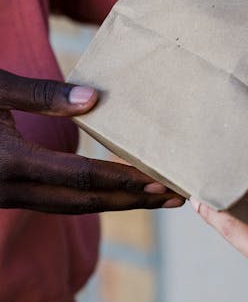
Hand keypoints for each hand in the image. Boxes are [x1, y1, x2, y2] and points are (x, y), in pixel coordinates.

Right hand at [0, 68, 184, 213]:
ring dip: (114, 204)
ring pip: (69, 206)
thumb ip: (41, 95)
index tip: (161, 180)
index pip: (81, 176)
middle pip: (83, 202)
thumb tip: (94, 98)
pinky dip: (88, 198)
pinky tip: (113, 191)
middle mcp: (9, 188)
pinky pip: (55, 202)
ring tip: (156, 197)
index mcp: (12, 161)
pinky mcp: (6, 194)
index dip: (123, 180)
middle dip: (132, 201)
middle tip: (176, 196)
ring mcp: (5, 196)